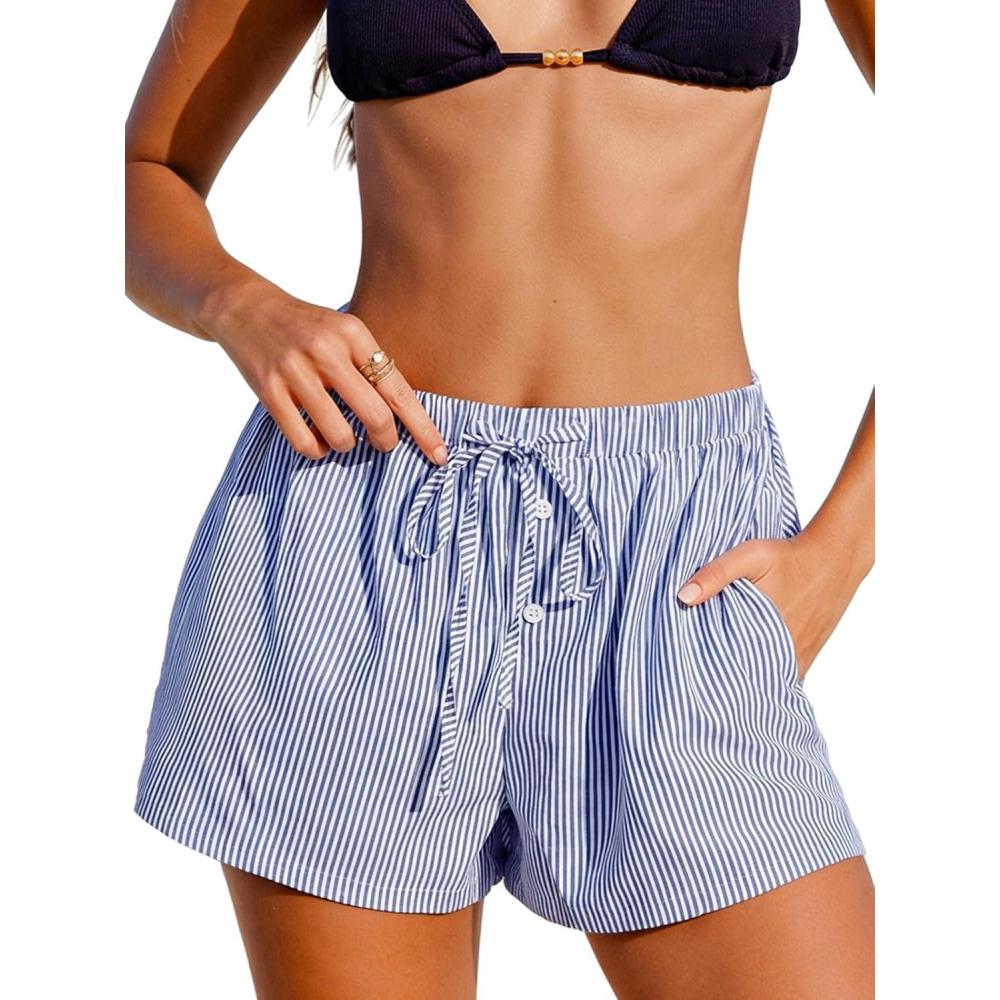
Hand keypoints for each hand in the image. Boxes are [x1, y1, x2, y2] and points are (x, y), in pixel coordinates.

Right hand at [200, 279, 447, 464]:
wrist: (245, 307)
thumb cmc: (306, 328)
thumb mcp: (343, 332)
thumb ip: (370, 366)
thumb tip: (404, 417)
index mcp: (354, 333)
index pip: (398, 390)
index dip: (422, 428)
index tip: (440, 454)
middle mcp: (327, 350)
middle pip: (375, 416)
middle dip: (386, 441)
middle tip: (385, 444)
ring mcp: (295, 371)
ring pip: (340, 435)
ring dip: (347, 446)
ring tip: (343, 437)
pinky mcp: (267, 390)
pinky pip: (303, 441)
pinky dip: (316, 450)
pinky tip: (316, 441)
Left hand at [675, 532, 864, 678]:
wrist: (836, 557)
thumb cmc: (789, 556)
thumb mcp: (750, 556)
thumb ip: (716, 574)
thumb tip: (683, 597)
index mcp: (766, 632)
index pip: (730, 668)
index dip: (709, 673)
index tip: (690, 675)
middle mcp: (786, 651)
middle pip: (748, 677)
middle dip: (725, 681)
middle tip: (701, 682)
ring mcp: (800, 656)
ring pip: (767, 679)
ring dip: (748, 680)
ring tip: (722, 681)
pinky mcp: (809, 654)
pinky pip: (785, 675)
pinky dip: (768, 676)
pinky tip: (751, 672)